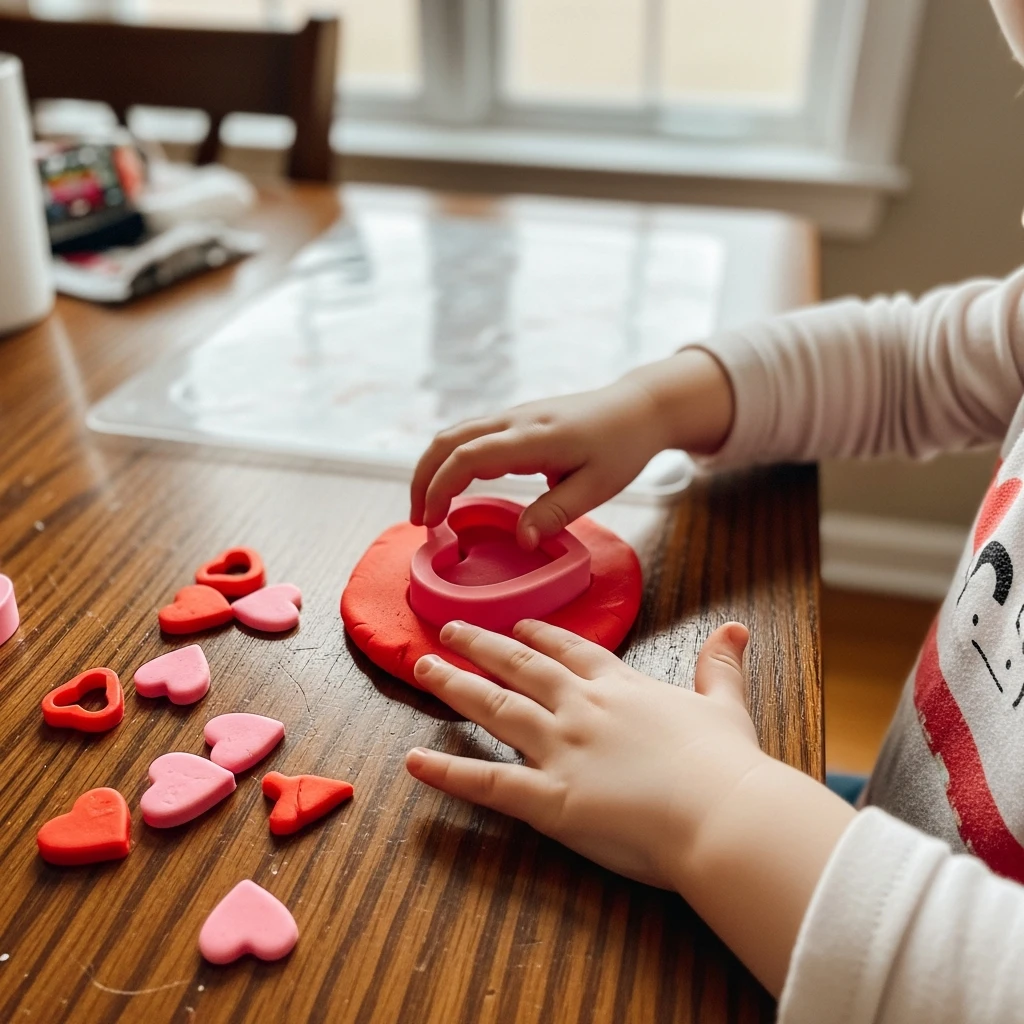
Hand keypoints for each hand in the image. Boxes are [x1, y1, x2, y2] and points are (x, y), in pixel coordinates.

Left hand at [405, 617, 763, 889]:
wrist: (725, 813)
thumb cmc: (728, 765)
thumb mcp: (726, 705)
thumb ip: (721, 665)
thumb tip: (736, 628)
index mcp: (620, 688)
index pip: (570, 652)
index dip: (540, 637)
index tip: (518, 625)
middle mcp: (581, 709)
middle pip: (520, 669)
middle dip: (482, 646)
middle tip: (448, 629)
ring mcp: (560, 750)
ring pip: (496, 709)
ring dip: (456, 687)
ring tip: (423, 668)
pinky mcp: (549, 799)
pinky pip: (488, 783)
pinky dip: (449, 772)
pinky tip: (415, 762)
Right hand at [409, 349, 734, 548]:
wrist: (637, 408)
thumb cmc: (622, 448)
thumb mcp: (597, 487)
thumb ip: (556, 512)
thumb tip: (520, 539)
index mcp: (532, 438)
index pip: (468, 457)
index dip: (440, 488)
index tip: (431, 522)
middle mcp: (514, 421)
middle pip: (447, 441)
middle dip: (422, 478)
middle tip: (418, 519)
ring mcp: (513, 416)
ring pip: (455, 434)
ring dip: (433, 468)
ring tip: (429, 508)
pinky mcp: (516, 420)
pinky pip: (470, 435)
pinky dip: (451, 459)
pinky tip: (453, 486)